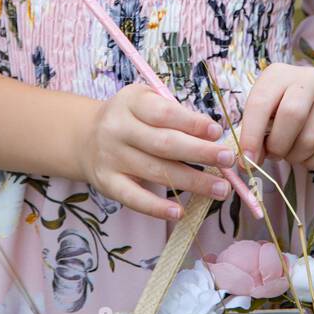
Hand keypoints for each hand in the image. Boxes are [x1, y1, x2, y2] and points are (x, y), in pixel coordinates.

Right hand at [78, 85, 236, 220]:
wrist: (85, 138)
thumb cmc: (130, 118)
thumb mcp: (146, 102)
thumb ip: (175, 115)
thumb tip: (213, 137)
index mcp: (131, 102)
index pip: (164, 113)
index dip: (192, 123)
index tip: (217, 132)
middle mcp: (118, 128)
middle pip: (164, 144)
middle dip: (200, 153)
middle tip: (228, 160)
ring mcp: (111, 157)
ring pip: (156, 172)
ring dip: (192, 182)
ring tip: (221, 189)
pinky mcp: (107, 183)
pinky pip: (134, 198)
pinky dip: (157, 208)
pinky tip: (180, 212)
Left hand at [239, 63, 313, 171]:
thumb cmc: (280, 108)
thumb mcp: (263, 112)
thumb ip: (253, 132)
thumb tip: (250, 160)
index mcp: (280, 73)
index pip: (262, 102)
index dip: (251, 134)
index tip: (247, 158)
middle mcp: (310, 79)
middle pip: (293, 115)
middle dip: (278, 144)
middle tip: (274, 154)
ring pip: (311, 138)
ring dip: (295, 156)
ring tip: (290, 153)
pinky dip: (313, 162)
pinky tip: (307, 156)